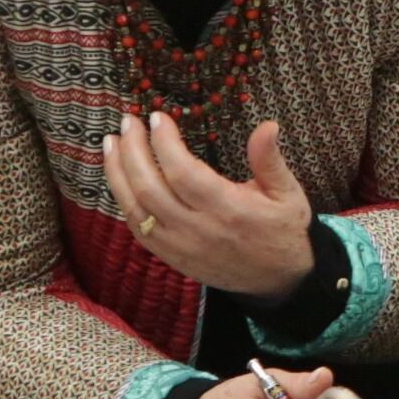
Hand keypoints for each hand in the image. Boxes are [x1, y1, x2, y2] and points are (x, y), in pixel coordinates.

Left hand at [103, 112, 315, 301]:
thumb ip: (270, 160)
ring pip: (136, 208)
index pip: (183, 172)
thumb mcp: (288, 193)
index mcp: (229, 210)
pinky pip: (137, 228)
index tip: (157, 117)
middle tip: (128, 122)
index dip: (164, 143)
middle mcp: (199, 230)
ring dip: (118, 173)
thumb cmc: (283, 230)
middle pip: (150, 187)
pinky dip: (123, 200)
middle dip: (133, 151)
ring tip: (111, 143)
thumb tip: (268, 125)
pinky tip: (119, 177)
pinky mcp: (171, 257)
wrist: (278, 281)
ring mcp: (180, 246)